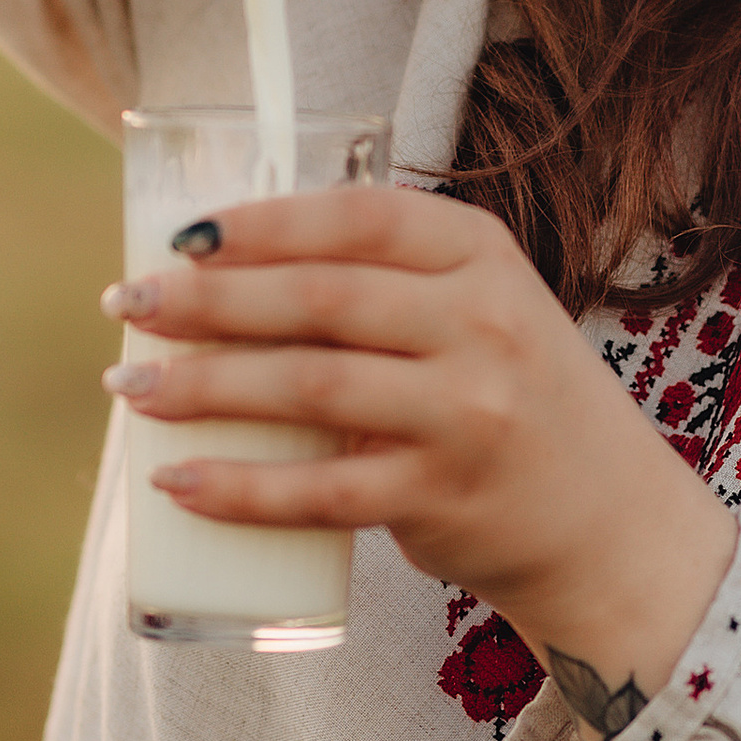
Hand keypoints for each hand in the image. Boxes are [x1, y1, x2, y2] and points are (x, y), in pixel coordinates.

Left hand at [100, 191, 738, 727]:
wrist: (612, 522)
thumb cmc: (516, 400)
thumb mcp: (481, 311)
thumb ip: (388, 285)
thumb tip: (222, 273)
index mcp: (485, 257)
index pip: (359, 219)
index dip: (262, 221)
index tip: (182, 234)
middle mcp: (484, 324)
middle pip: (320, 300)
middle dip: (208, 301)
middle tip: (128, 305)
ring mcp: (467, 414)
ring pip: (310, 388)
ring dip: (205, 387)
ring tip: (131, 388)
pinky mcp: (442, 498)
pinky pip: (320, 492)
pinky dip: (240, 488)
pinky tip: (178, 483)